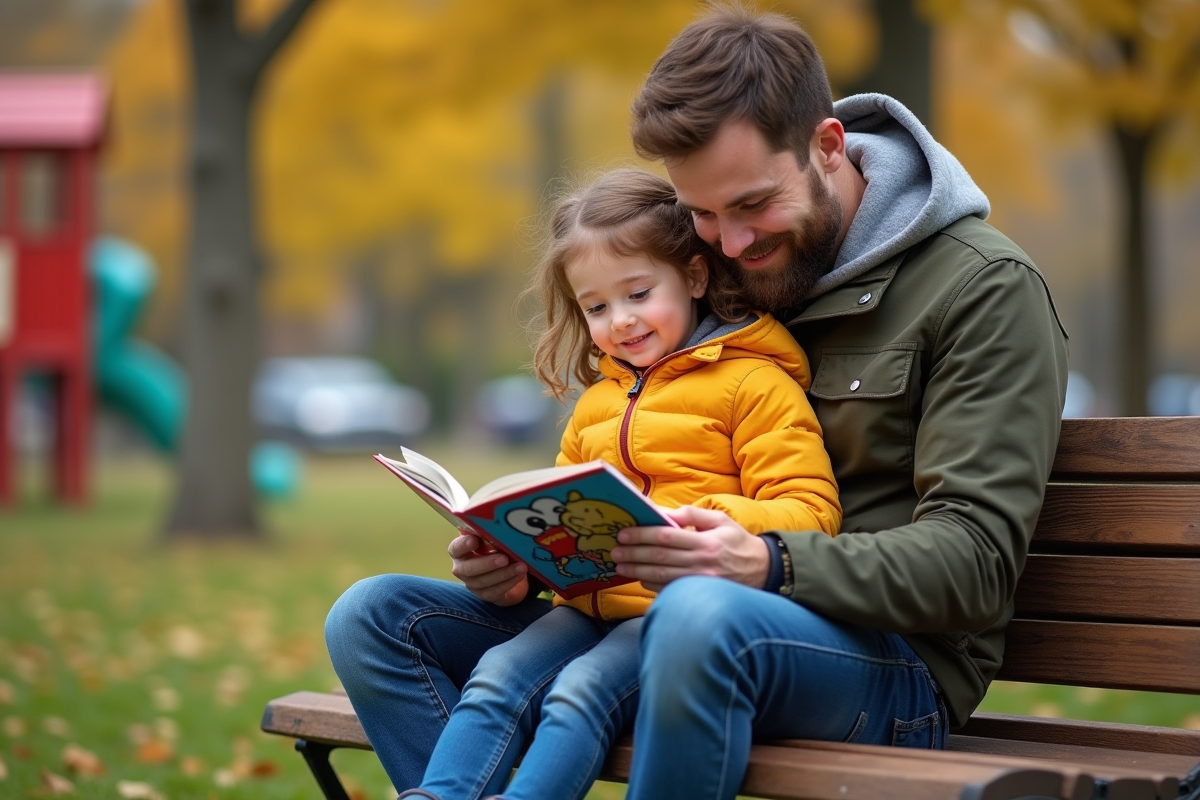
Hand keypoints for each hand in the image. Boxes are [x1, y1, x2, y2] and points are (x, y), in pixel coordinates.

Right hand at [448, 533, 529, 605]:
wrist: (505, 568)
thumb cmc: (493, 548)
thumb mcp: (490, 539)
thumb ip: (488, 534)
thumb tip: (497, 525)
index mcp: (459, 551)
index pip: (456, 548)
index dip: (463, 545)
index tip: (475, 540)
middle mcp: (462, 569)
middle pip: (468, 569)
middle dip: (487, 564)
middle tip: (504, 558)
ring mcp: (472, 584)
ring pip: (484, 582)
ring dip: (504, 574)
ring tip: (521, 566)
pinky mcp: (485, 595)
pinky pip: (495, 591)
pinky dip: (509, 582)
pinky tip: (520, 575)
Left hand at [610, 505, 770, 591]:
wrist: (763, 571)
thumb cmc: (737, 542)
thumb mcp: (720, 520)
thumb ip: (693, 514)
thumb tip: (664, 512)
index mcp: (706, 541)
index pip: (666, 537)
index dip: (642, 535)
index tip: (623, 535)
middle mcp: (703, 563)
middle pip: (660, 558)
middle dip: (633, 555)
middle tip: (614, 552)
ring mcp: (701, 583)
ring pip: (662, 578)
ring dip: (637, 572)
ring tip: (620, 567)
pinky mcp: (701, 595)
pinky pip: (671, 591)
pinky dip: (652, 586)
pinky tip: (639, 579)